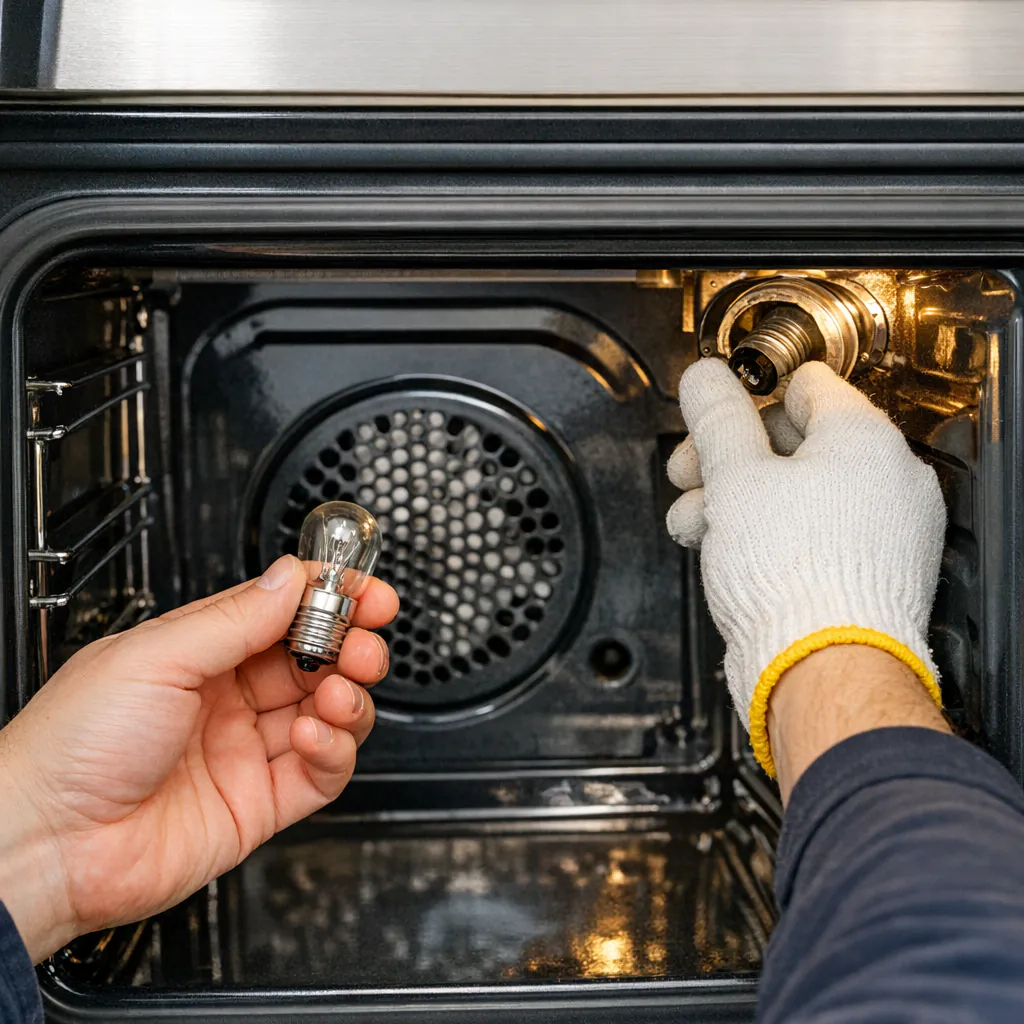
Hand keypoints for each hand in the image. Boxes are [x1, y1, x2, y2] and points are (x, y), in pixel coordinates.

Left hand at [0, 555, 397, 961]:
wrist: (47, 846)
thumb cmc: (70, 746)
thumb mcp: (157, 656)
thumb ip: (235, 618)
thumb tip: (292, 577)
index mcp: (200, 652)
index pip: (283, 612)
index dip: (329, 598)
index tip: (363, 589)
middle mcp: (228, 698)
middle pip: (316, 659)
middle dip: (351, 644)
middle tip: (365, 640)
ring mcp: (246, 750)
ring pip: (329, 712)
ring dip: (349, 695)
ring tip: (340, 690)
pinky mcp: (261, 803)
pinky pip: (322, 770)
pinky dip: (334, 748)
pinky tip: (314, 735)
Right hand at [665, 359, 945, 776]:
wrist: (820, 670)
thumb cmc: (793, 578)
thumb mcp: (735, 478)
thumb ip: (717, 419)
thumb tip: (704, 380)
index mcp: (864, 439)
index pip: (803, 385)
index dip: (746, 397)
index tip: (713, 414)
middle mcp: (886, 480)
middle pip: (793, 443)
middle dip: (729, 459)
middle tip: (690, 473)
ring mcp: (882, 531)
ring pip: (796, 494)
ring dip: (735, 502)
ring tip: (696, 523)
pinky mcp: (867, 574)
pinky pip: (811, 536)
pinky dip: (766, 537)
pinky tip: (724, 551)